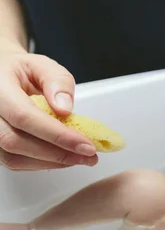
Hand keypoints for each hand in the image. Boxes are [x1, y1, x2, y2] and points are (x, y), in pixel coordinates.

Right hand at [0, 49, 97, 170]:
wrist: (0, 77)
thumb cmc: (20, 72)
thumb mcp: (42, 66)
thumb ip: (57, 81)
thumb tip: (64, 108)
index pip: (23, 116)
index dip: (56, 134)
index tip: (85, 144)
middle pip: (15, 142)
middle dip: (57, 153)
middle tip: (89, 155)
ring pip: (13, 158)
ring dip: (52, 162)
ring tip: (81, 157)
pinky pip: (15, 162)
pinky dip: (43, 163)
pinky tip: (63, 156)